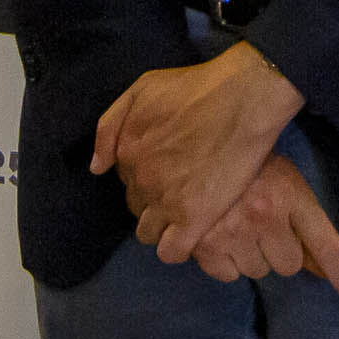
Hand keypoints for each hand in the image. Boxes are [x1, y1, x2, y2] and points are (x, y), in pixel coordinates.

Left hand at [90, 43, 302, 263]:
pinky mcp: (192, 220)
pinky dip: (176, 247)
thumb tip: (97, 166)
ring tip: (186, 213)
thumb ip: (111, 125)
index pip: (125, 178)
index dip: (147, 174)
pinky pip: (170, 251)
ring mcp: (165, 202)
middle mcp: (140, 180)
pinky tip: (191, 233)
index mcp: (126, 151)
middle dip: (153, 199)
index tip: (168, 168)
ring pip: (148, 233)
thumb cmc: (195, 87)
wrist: (241, 99)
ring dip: (162, 225)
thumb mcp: (142, 89)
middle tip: (182, 187)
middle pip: (136, 205)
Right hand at [176, 154, 338, 292]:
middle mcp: (265, 216)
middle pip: (289, 264)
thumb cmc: (244, 159)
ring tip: (238, 228)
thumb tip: (321, 267)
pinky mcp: (204, 245)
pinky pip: (228, 275)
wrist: (193, 142)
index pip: (323, 242)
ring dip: (251, 256)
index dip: (338, 268)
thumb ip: (300, 218)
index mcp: (289, 194)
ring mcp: (234, 232)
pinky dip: (225, 263)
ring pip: (257, 270)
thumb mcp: (282, 177)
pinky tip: (219, 239)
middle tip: (264, 229)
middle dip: (280, 251)